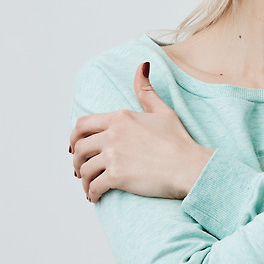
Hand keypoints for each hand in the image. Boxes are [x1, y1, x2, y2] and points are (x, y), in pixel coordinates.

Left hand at [69, 63, 214, 202]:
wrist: (189, 166)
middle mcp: (113, 134)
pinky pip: (93, 186)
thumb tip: (142, 66)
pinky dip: (91, 193)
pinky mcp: (117, 176)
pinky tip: (95, 197)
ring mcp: (114, 155)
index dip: (74, 138)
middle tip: (80, 169)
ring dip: (83, 179)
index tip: (75, 147)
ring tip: (88, 186)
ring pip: (84, 168)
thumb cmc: (179, 141)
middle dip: (76, 160)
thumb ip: (146, 90)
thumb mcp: (163, 111)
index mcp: (120, 118)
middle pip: (79, 148)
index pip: (82, 125)